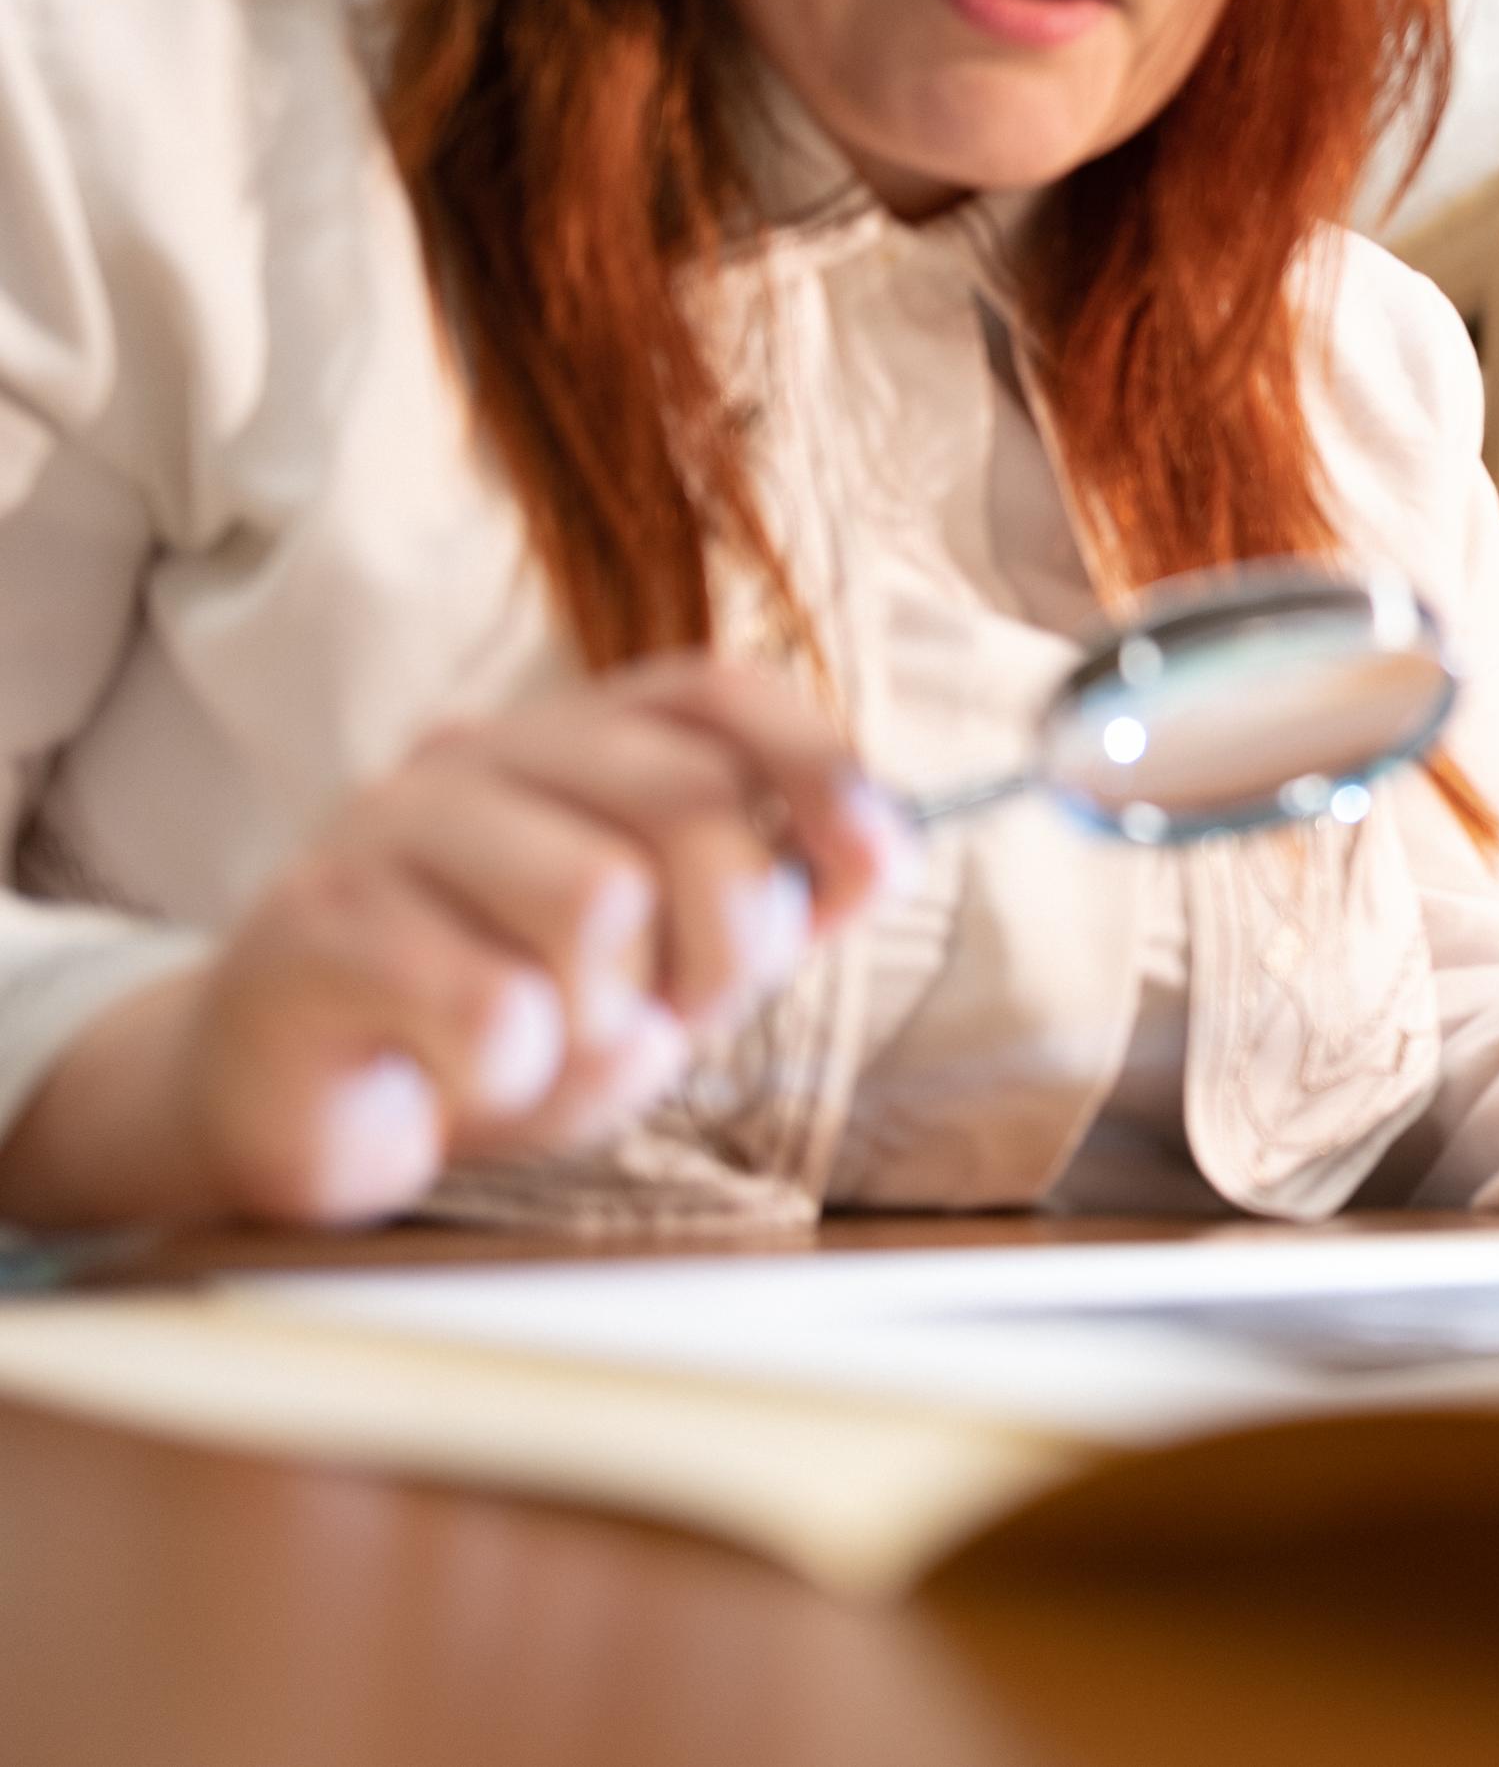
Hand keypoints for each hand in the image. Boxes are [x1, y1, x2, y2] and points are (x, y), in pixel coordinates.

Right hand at [0, 657, 904, 1228]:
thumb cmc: (498, 1022)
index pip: (714, 693)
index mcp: (566, 743)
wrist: (306, 1111)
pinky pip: (495, 1008)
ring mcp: (384, 829)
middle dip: (726, 942)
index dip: (817, 764)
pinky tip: (463, 1072)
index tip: (877, 859)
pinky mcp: (316, 927)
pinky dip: (512, 1073)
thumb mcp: (663, 962)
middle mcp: (473, 755)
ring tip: (550, 1042)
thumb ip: (770, 900)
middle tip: (672, 1013)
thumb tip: (887, 845)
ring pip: (596, 901)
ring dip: (609, 1017)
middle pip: (686, 805)